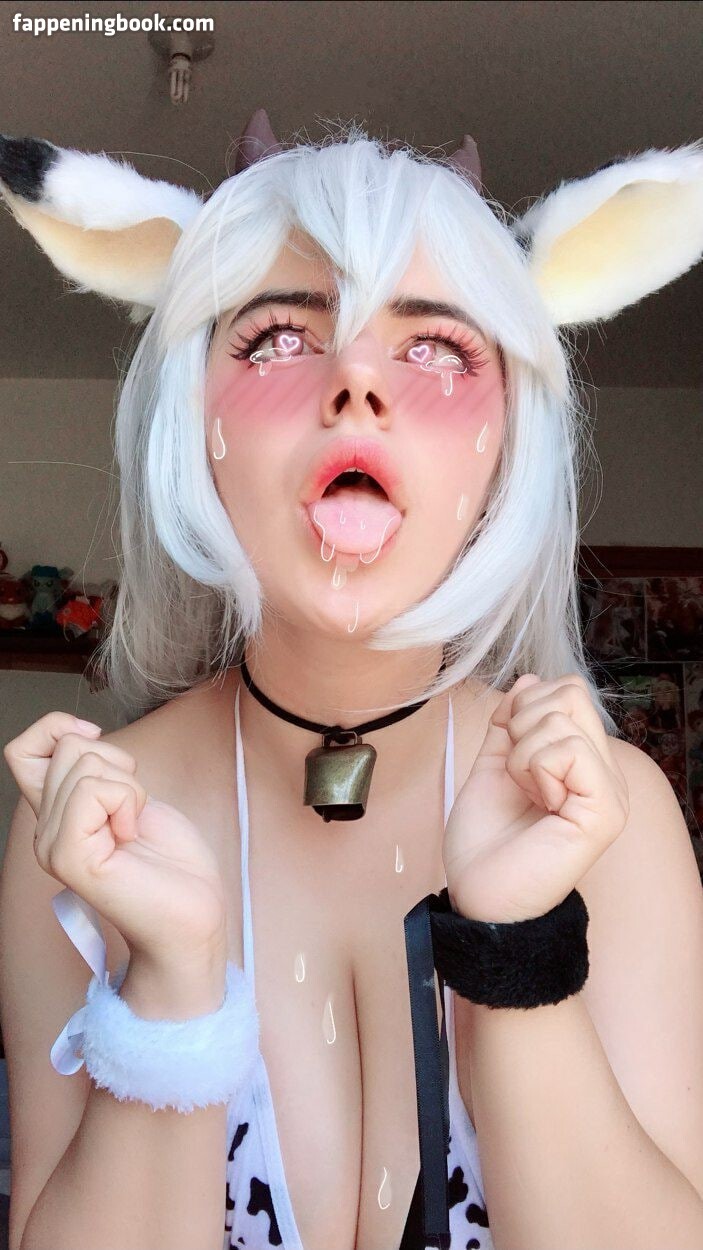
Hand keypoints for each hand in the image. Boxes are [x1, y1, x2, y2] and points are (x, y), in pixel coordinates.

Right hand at [4, 712, 227, 964]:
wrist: (191, 918)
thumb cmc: (170, 863)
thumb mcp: (129, 797)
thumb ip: (95, 773)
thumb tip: (76, 733)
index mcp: (55, 815)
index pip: (22, 750)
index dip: (58, 729)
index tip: (97, 743)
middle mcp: (45, 831)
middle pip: (69, 747)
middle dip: (118, 764)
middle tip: (132, 811)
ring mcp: (53, 846)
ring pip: (85, 764)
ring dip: (128, 786)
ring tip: (133, 827)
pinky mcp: (70, 858)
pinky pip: (92, 791)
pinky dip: (126, 801)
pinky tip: (131, 835)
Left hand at [442, 673, 629, 922]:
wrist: (480, 895)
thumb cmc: (485, 842)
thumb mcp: (492, 766)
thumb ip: (510, 724)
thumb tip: (531, 679)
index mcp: (582, 762)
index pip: (567, 690)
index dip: (523, 707)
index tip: (507, 750)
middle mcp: (603, 773)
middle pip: (570, 693)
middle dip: (522, 722)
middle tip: (516, 772)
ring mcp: (610, 792)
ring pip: (564, 717)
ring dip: (522, 753)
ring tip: (525, 793)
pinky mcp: (606, 811)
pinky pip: (571, 750)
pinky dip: (536, 767)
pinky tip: (539, 802)